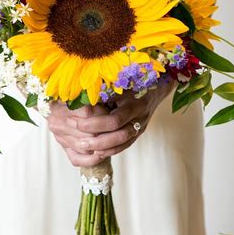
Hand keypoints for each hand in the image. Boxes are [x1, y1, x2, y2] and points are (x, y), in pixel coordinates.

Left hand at [47, 82, 174, 166]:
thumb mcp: (119, 83)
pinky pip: (125, 146)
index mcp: (135, 103)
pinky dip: (111, 150)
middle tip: (79, 142)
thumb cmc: (132, 81)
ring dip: (102, 148)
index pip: (114, 120)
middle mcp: (140, 117)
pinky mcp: (139, 133)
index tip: (77, 123)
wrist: (156, 87)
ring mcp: (141, 127)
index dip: (95, 124)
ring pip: (123, 143)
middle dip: (97, 140)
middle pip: (119, 135)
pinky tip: (96, 152)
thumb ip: (103, 92)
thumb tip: (80, 100)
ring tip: (84, 147)